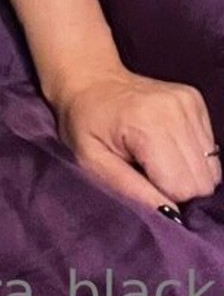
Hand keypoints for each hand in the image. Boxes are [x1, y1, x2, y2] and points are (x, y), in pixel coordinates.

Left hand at [52, 64, 220, 213]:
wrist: (89, 79)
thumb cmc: (84, 123)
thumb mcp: (92, 162)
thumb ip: (130, 190)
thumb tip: (170, 216)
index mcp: (147, 123)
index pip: (183, 188)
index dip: (163, 196)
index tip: (141, 183)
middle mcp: (174, 109)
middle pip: (202, 181)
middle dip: (178, 188)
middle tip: (147, 172)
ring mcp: (188, 102)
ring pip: (211, 168)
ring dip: (186, 172)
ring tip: (155, 158)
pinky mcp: (195, 100)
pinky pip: (210, 150)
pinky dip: (190, 156)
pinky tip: (164, 145)